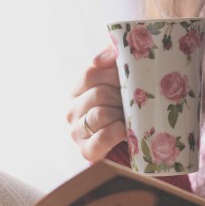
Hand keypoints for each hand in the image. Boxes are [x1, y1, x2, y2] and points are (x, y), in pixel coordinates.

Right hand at [66, 46, 125, 162]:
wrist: (129, 139)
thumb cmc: (124, 104)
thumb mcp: (119, 79)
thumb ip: (114, 57)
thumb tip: (107, 54)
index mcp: (77, 89)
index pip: (91, 73)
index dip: (114, 74)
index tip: (131, 77)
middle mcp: (71, 110)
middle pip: (99, 94)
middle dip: (121, 97)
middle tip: (133, 101)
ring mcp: (76, 132)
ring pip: (101, 114)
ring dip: (121, 115)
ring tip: (130, 116)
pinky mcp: (86, 150)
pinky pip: (103, 138)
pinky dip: (118, 133)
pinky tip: (126, 130)